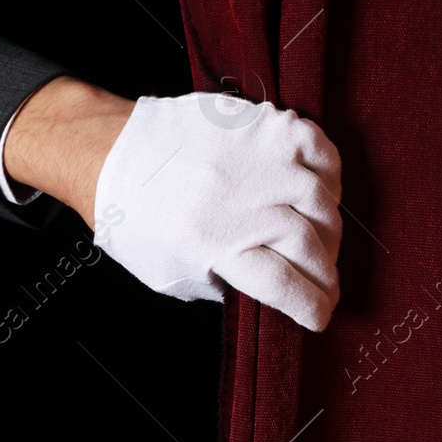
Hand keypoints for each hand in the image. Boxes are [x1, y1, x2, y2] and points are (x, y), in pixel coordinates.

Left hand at [4, 80, 342, 330]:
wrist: (112, 152)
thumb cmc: (136, 219)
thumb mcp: (171, 274)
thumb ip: (224, 284)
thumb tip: (274, 291)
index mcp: (211, 245)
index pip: (284, 286)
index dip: (312, 307)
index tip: (319, 315)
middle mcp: (238, 203)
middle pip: (309, 248)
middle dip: (324, 276)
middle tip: (323, 284)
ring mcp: (255, 160)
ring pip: (321, 204)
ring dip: (328, 231)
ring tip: (317, 242)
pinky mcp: (262, 126)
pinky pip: (321, 151)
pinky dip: (329, 177)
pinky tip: (317, 194)